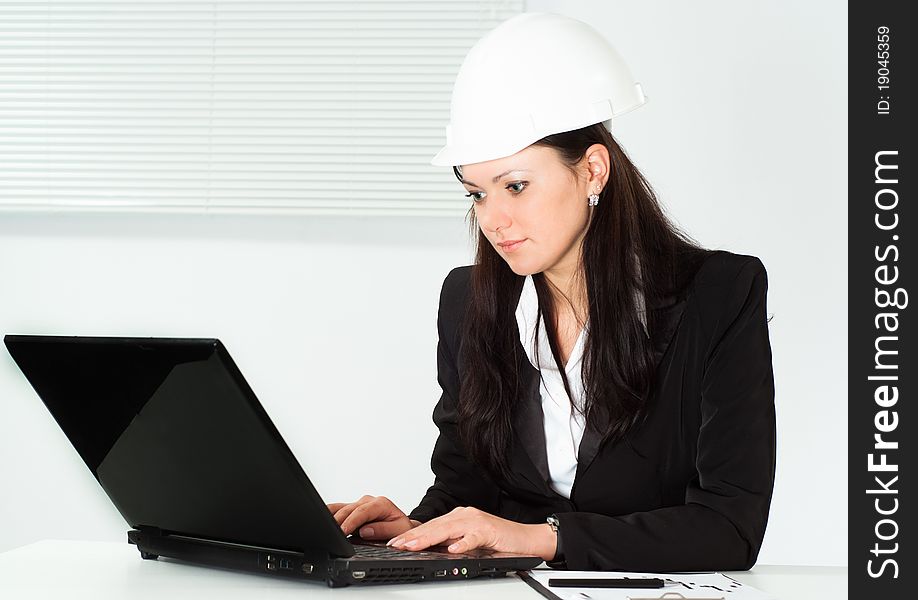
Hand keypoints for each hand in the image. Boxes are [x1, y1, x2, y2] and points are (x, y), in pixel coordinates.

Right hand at [327, 495, 420, 540]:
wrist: (401, 526)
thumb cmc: (400, 528)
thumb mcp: (399, 530)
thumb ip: (383, 529)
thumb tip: (366, 531)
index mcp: (381, 504)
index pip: (362, 511)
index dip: (351, 522)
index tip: (343, 532)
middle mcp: (368, 501)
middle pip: (348, 509)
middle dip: (338, 521)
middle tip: (330, 534)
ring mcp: (359, 504)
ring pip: (340, 507)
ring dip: (330, 517)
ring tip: (323, 527)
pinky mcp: (352, 509)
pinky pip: (337, 510)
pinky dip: (329, 515)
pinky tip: (323, 522)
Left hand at [386, 506, 556, 560]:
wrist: (527, 539)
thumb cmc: (499, 541)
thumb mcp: (469, 542)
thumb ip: (452, 542)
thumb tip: (429, 550)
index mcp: (459, 518)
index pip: (430, 526)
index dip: (411, 534)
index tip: (394, 542)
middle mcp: (466, 516)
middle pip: (435, 526)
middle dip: (413, 536)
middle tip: (395, 544)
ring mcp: (477, 522)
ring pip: (449, 529)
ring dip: (429, 538)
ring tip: (413, 546)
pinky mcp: (490, 531)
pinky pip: (474, 537)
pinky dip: (463, 543)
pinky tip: (452, 549)